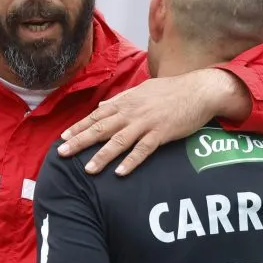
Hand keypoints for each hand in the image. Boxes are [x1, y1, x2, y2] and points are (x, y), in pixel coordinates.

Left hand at [58, 68, 249, 175]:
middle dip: (80, 141)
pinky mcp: (162, 133)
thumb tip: (102, 106)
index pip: (97, 115)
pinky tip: (121, 172)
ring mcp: (146, 122)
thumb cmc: (171, 91)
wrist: (199, 90)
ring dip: (103, 156)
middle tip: (62, 153)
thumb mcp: (142, 90)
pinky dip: (132, 161)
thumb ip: (121, 100)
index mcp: (126, 102)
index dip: (79, 127)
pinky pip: (144, 149)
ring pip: (119, 141)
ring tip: (88, 169)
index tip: (63, 138)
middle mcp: (132, 112)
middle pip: (101, 128)